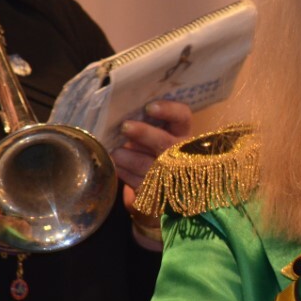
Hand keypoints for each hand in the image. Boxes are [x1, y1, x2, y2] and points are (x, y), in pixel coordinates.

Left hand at [113, 100, 193, 248]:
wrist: (170, 191)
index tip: (149, 107)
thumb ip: (152, 127)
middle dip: (144, 133)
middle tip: (125, 127)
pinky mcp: (156, 193)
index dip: (168, 111)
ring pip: (149, 165)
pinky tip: (116, 164)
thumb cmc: (162, 154)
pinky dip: (124, 172)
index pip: (183, 118)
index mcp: (184, 135)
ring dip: (129, 157)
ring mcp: (170, 176)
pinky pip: (137, 182)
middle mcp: (182, 155)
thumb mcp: (164, 137)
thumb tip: (125, 115)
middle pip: (166, 143)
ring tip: (116, 152)